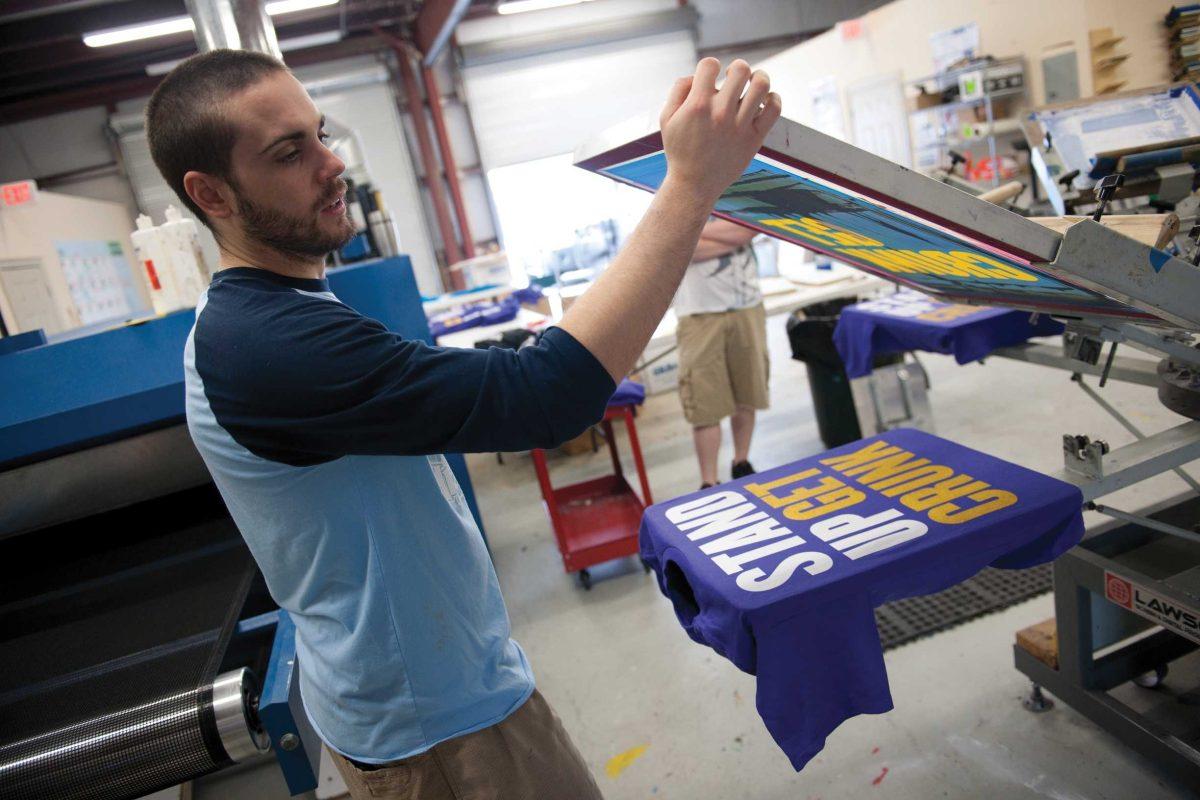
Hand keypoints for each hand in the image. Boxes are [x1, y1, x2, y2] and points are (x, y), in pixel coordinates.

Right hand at [658, 58, 780, 205]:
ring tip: (752, 84)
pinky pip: (774, 109)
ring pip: (761, 85)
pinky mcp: (754, 139)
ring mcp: (740, 126)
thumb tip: (696, 75)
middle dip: (736, 68)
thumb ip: (678, 90)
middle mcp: (721, 113)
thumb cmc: (680, 150)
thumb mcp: (666, 119)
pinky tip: (763, 101)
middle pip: (740, 69)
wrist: (694, 185)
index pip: (710, 64)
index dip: (709, 66)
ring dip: (758, 77)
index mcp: (698, 106)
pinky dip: (773, 99)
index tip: (709, 79)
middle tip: (733, 79)